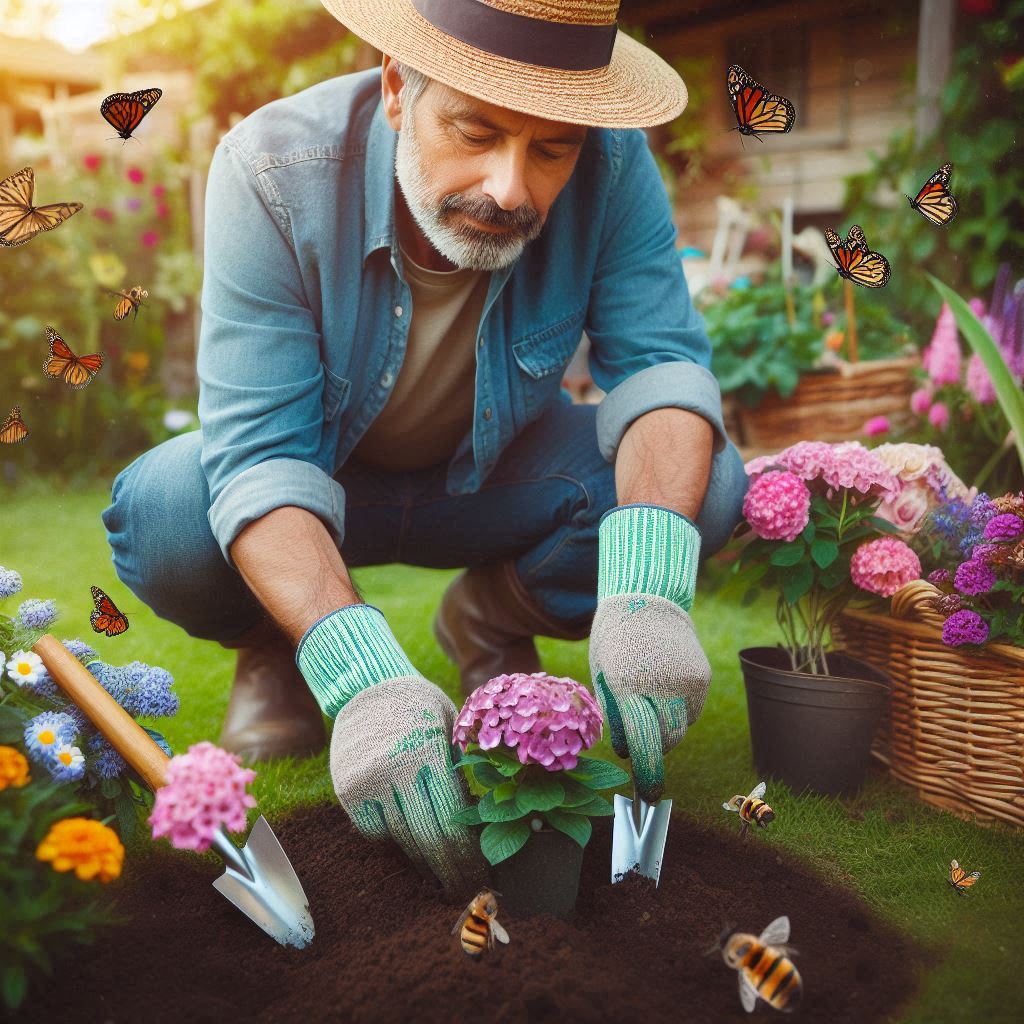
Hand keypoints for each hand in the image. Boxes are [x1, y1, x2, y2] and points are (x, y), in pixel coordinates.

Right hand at [329, 675, 485, 897]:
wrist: (366, 687)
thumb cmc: (421, 708)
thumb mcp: (450, 727)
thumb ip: (462, 769)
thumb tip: (484, 821)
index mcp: (429, 753)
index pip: (452, 821)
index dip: (468, 855)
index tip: (481, 875)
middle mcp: (396, 770)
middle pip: (427, 839)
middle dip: (449, 870)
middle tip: (463, 889)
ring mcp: (368, 783)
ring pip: (401, 838)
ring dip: (423, 860)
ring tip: (440, 874)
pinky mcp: (348, 791)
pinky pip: (373, 831)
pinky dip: (392, 838)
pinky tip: (407, 839)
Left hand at [589, 595, 710, 802]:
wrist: (646, 599)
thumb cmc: (614, 643)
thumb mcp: (602, 677)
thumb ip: (616, 715)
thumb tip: (631, 754)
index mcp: (626, 685)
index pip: (642, 742)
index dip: (647, 773)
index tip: (648, 794)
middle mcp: (660, 684)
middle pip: (665, 742)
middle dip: (653, 751)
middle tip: (642, 743)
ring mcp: (686, 680)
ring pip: (681, 729)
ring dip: (665, 729)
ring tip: (649, 701)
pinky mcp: (701, 677)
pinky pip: (691, 711)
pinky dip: (679, 710)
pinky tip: (665, 688)